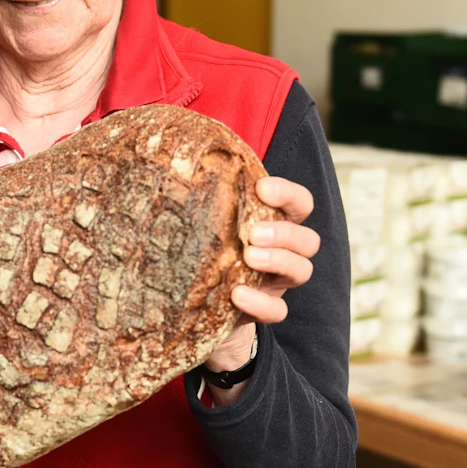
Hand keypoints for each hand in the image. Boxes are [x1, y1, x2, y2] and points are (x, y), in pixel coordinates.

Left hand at [203, 176, 319, 374]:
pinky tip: (237, 295)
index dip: (288, 194)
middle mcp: (282, 252)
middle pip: (308, 240)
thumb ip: (199, 198)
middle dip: (284, 233)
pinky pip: (278, 311)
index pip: (299, 204)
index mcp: (274, 224)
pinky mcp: (263, 310)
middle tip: (252, 234)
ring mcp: (276, 283)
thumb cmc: (202, 249)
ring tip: (249, 257)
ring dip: (279, 261)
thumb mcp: (204, 223)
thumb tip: (158, 156)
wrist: (196, 304)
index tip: (261, 188)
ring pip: (302, 270)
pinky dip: (261, 302)